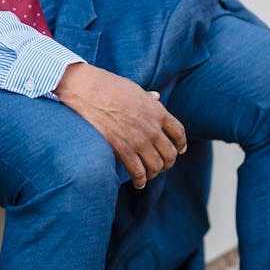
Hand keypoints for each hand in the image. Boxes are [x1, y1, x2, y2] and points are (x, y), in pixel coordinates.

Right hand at [55, 63, 186, 188]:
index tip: (179, 150)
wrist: (89, 91)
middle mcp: (152, 127)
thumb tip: (157, 96)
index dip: (180, 144)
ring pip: (156, 166)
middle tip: (162, 166)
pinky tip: (138, 182)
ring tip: (149, 174)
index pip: (179, 132)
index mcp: (158, 111)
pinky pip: (138, 172)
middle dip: (168, 163)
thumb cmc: (110, 87)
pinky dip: (140, 181)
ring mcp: (139, 140)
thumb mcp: (135, 89)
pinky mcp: (123, 149)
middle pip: (170, 153)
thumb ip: (148, 98)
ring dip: (154, 173)